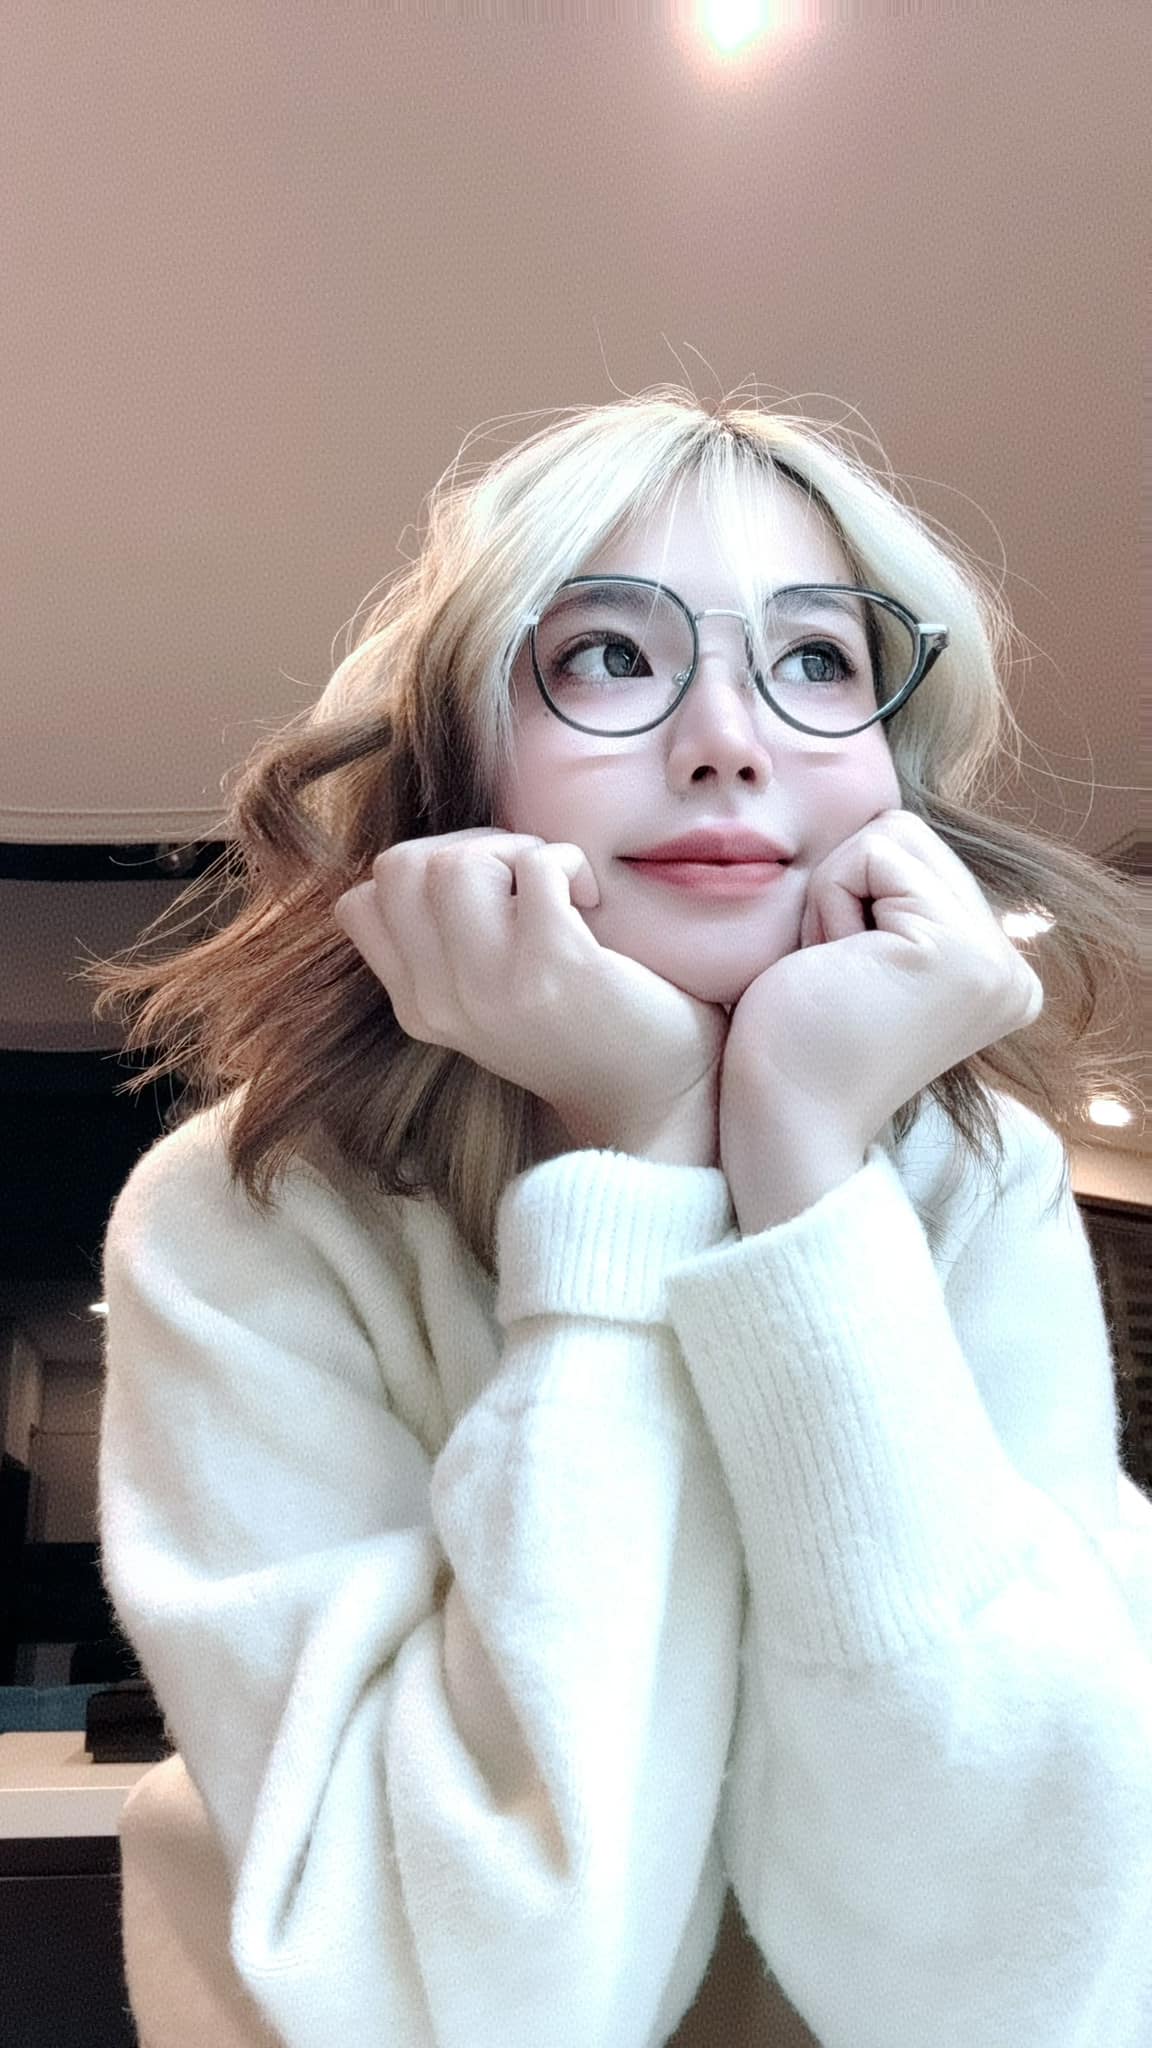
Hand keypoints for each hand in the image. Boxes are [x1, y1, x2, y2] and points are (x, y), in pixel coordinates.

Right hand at [333, 828, 727, 1162]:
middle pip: (400, 869)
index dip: (422, 870)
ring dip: (514, 850)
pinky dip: (567, 861)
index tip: (483, 890)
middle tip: (521, 878)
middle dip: (465, 847)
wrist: (653, 1097)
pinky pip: (536, 865)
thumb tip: (440, 852)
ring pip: (454, 863)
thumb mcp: (487, 999)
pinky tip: (591, 898)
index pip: (362, 903)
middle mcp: (441, 1003)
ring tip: (555, 886)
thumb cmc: (581, 1028)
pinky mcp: (554, 965)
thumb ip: (448, 946)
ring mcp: (493, 986)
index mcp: (418, 1008)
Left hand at [719, 807, 1043, 1168]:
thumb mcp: (867, 949)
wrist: (783, 1120)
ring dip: (836, 895)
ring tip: (837, 972)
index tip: (843, 977)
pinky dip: (831, 900)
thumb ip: (899, 899)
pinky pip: (874, 853)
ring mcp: (993, 958)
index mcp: (996, 970)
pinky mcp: (958, 949)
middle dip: (847, 889)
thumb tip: (886, 828)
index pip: (915, 852)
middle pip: (907, 833)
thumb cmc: (795, 1040)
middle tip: (835, 973)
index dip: (853, 896)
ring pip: (890, 836)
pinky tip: (835, 970)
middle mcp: (1012, 967)